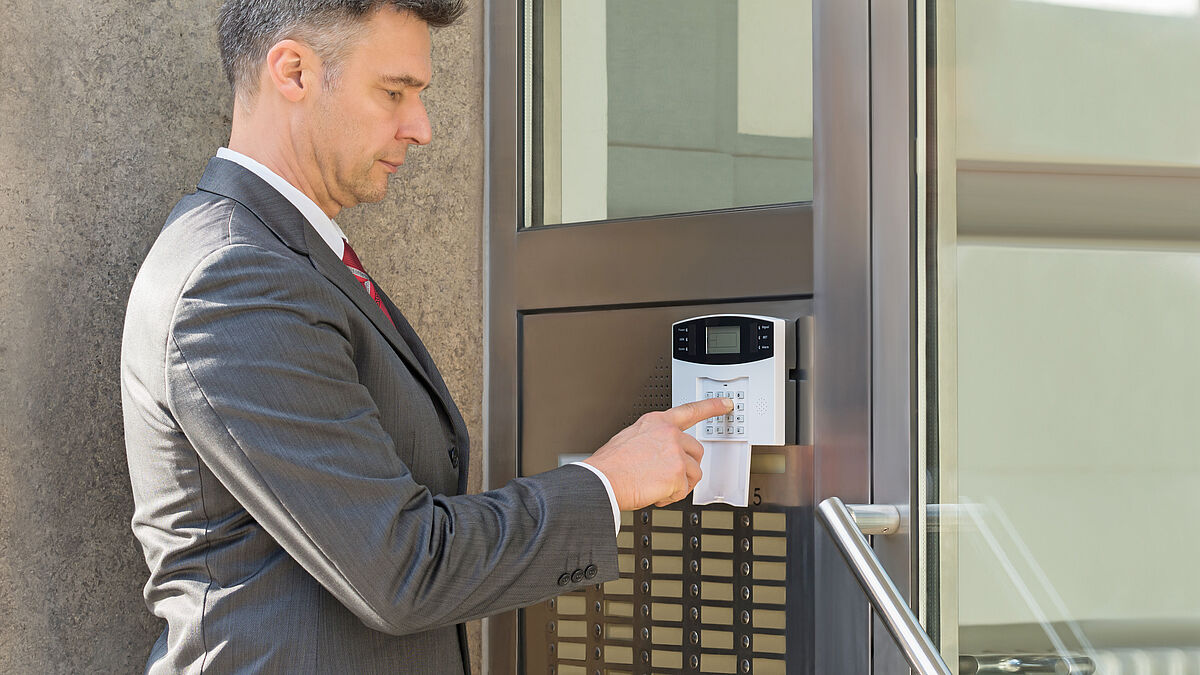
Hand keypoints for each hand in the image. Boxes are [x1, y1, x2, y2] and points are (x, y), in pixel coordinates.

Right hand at [583, 397, 732, 510]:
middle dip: (686, 467)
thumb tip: (658, 453)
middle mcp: (669, 434)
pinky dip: (671, 497)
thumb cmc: (610, 465)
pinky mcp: (677, 473)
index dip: (711, 407)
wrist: (602, 481)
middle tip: (667, 476)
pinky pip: (684, 491)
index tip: (726, 403)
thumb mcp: (629, 438)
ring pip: (694, 473)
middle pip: (696, 451)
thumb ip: (652, 440)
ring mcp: (675, 452)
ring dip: (679, 484)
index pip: (690, 410)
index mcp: (656, 422)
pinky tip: (655, 493)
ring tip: (657, 486)